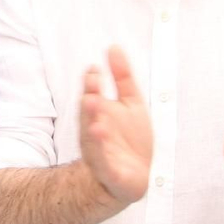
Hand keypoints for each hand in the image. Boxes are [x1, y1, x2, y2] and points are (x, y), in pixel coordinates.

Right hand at [78, 46, 153, 204]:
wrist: (134, 176)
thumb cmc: (129, 139)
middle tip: (91, 89)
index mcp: (100, 113)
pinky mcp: (110, 172)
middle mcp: (95, 131)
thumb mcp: (131, 103)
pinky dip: (102, 154)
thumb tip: (113, 47)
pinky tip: (102, 140)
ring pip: (93, 140)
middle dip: (89, 103)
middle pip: (89, 116)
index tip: (93, 68)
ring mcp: (101, 152)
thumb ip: (121, 77)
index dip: (91, 84)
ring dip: (92, 128)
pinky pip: (104, 164)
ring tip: (95, 116)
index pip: (92, 95)